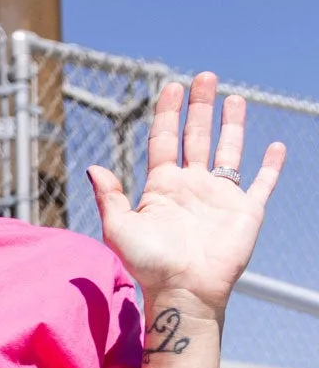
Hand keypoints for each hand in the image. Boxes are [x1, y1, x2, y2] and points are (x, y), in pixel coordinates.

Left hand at [88, 73, 283, 320]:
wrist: (183, 290)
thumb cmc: (148, 264)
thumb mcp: (119, 228)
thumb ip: (110, 196)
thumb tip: (93, 167)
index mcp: (161, 186)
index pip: (164, 140)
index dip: (167, 113)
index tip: (171, 87)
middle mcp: (190, 186)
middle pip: (196, 136)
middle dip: (199, 107)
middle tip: (204, 77)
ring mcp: (219, 196)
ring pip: (227, 150)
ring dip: (231, 124)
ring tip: (232, 97)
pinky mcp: (245, 210)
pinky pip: (261, 182)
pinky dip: (270, 165)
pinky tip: (275, 146)